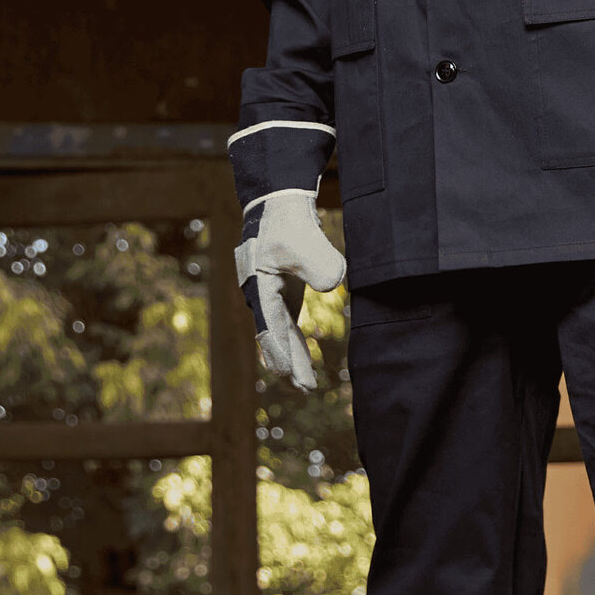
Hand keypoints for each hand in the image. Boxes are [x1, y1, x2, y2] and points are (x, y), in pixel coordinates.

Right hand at [235, 187, 346, 388]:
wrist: (279, 205)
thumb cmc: (286, 222)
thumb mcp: (302, 239)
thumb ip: (318, 261)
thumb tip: (333, 284)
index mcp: (260, 287)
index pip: (270, 325)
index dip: (280, 350)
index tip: (289, 372)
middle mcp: (261, 297)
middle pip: (274, 337)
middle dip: (288, 363)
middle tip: (304, 388)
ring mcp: (271, 297)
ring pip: (281, 335)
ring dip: (293, 359)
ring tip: (305, 386)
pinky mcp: (283, 294)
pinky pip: (287, 326)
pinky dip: (295, 344)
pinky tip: (303, 362)